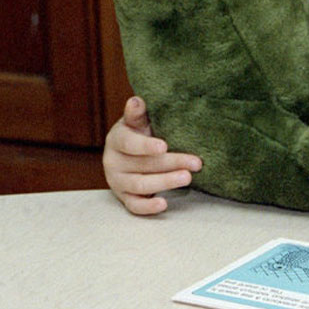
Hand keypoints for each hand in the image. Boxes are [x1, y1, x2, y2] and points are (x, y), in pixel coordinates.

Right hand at [102, 96, 201, 214]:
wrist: (128, 153)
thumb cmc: (139, 133)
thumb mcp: (138, 121)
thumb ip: (138, 114)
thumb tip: (136, 101)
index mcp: (117, 140)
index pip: (128, 143)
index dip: (145, 145)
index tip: (164, 146)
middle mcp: (113, 162)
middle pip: (142, 165)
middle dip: (171, 163)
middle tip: (196, 163)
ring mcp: (118, 182)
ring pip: (140, 185)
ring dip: (165, 182)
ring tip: (188, 178)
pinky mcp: (124, 198)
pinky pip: (134, 206)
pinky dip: (148, 207)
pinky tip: (164, 203)